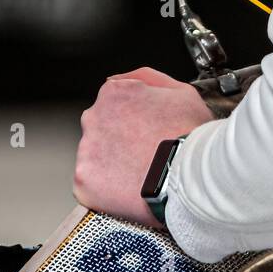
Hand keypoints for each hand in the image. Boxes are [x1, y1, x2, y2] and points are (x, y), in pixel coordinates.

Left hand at [73, 67, 213, 225]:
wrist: (188, 175)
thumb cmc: (189, 135)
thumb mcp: (179, 91)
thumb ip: (145, 79)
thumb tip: (117, 79)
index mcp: (113, 94)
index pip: (110, 108)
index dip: (130, 126)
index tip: (143, 137)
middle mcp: (93, 118)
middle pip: (99, 133)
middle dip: (117, 146)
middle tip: (142, 158)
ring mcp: (86, 150)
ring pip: (93, 160)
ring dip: (110, 168)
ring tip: (138, 176)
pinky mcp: (84, 180)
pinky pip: (89, 188)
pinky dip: (104, 192)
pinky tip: (127, 190)